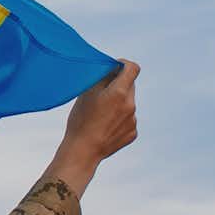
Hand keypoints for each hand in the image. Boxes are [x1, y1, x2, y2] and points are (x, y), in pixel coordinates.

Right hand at [50, 59, 138, 187]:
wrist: (83, 151)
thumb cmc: (81, 119)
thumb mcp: (87, 92)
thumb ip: (103, 76)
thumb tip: (114, 68)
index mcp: (119, 92)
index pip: (133, 68)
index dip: (123, 64)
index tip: (115, 68)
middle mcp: (131, 105)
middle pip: (130, 86)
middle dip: (118, 85)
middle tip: (101, 94)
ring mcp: (133, 120)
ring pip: (129, 103)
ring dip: (118, 103)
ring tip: (101, 115)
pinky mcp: (133, 133)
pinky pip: (128, 119)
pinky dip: (119, 119)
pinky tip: (105, 127)